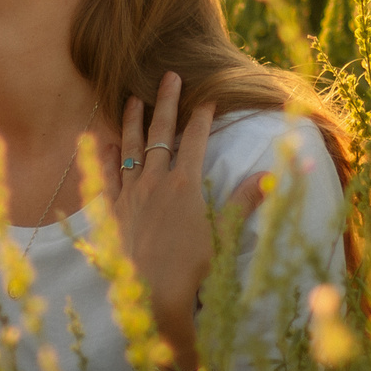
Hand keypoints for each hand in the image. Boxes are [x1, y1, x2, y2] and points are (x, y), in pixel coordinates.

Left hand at [108, 72, 264, 369]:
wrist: (153, 294)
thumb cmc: (192, 269)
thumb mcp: (224, 234)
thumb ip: (243, 201)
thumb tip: (269, 176)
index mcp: (185, 185)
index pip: (195, 140)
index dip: (202, 116)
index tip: (208, 96)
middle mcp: (154, 182)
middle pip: (161, 133)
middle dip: (167, 102)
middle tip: (170, 76)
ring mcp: (130, 194)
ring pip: (130, 147)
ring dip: (132, 120)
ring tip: (132, 98)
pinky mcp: (112, 210)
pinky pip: (105, 175)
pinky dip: (104, 155)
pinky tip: (102, 140)